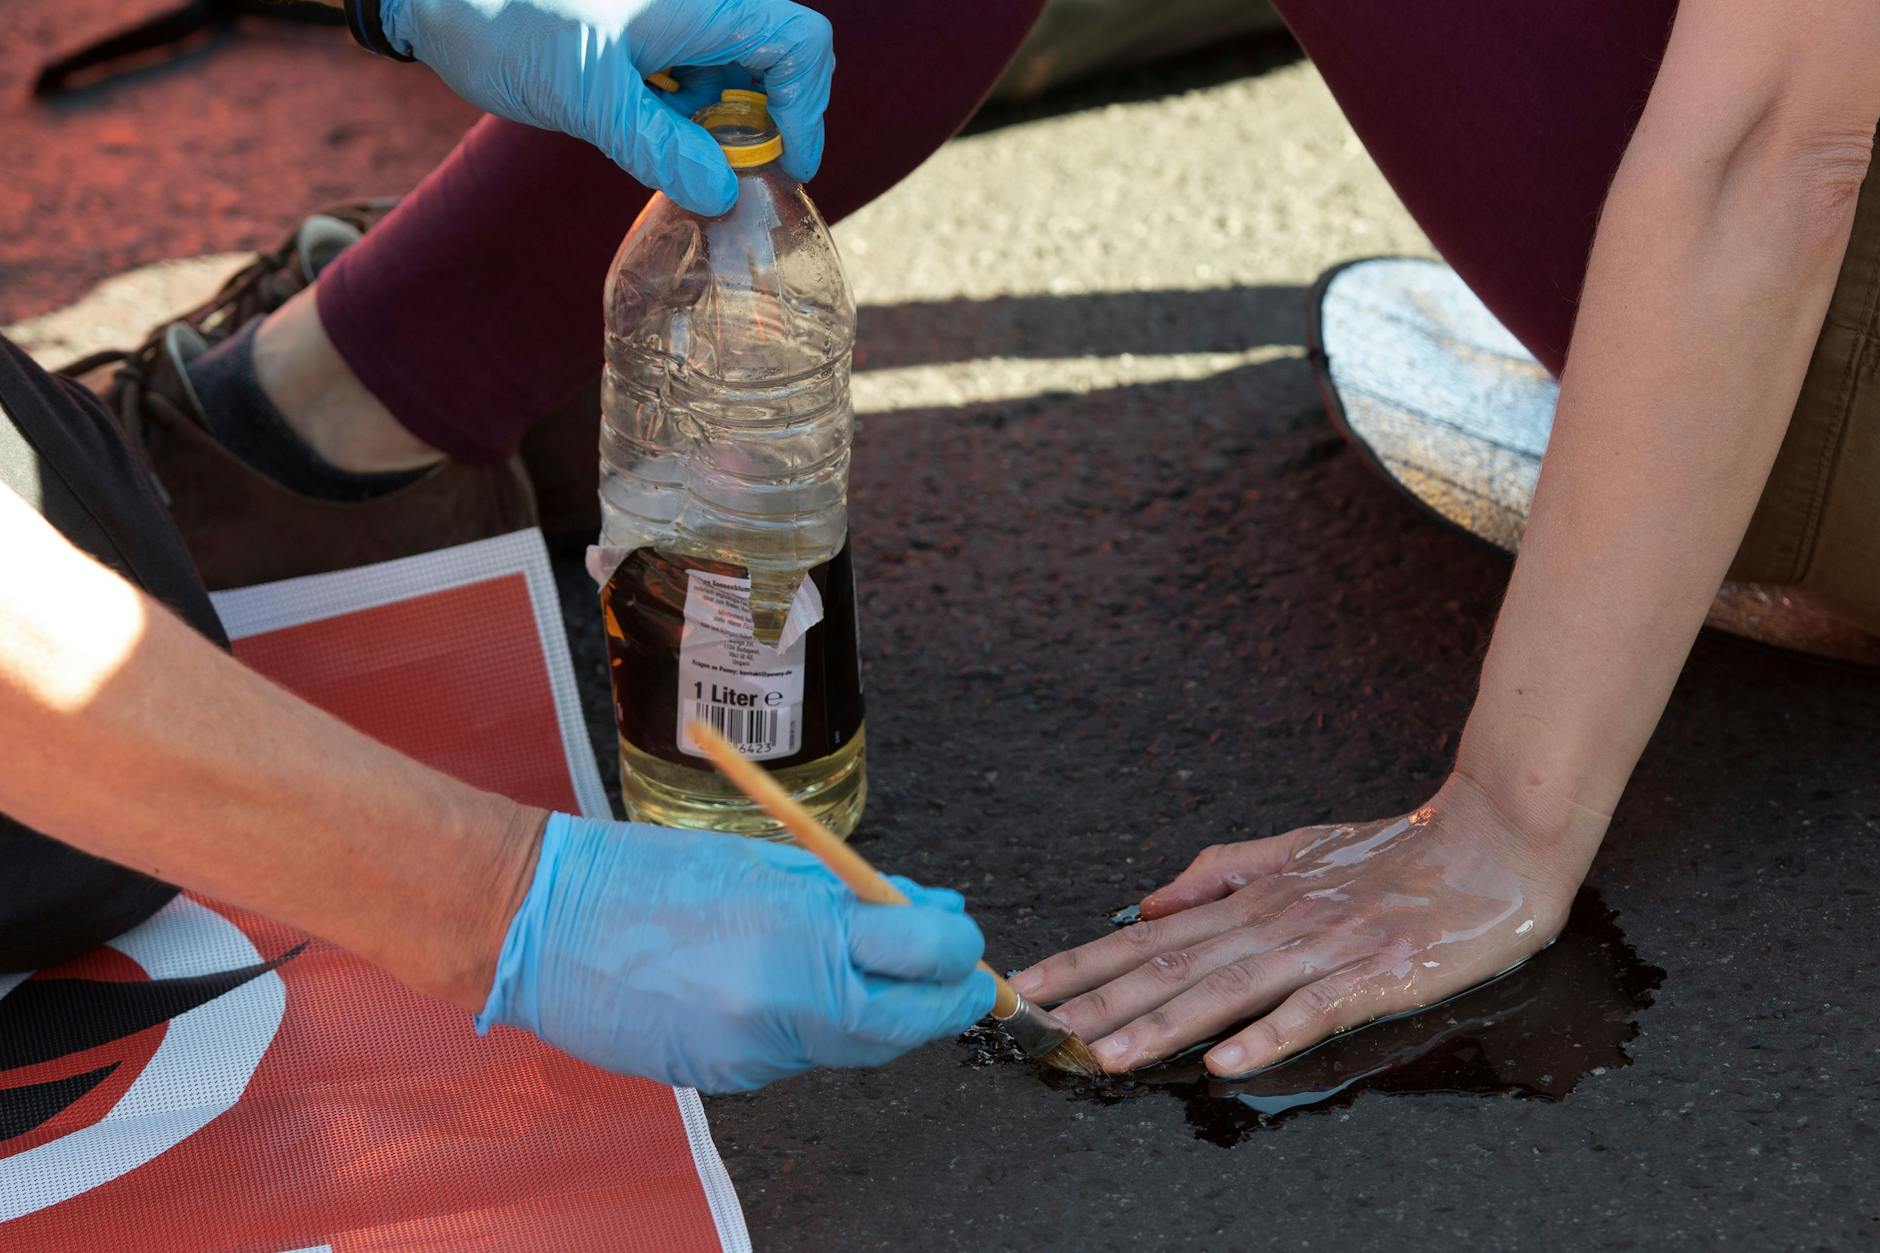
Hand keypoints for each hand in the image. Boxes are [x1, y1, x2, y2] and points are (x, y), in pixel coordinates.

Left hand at [380, 0, 833, 213]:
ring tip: (683, 164)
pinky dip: (688, 119)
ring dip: (722, 127)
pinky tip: (652, 142)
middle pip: (777, 59)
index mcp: (702, 2)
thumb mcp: (588, 93)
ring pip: (735, 74)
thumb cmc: (510, 22)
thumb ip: (660, 145)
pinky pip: (693, 80)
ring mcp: (671, 22)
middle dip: (765, 123)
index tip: (786, 166)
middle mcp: (697, 6)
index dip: (807, 108)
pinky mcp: (644, 41)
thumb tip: (723, 195)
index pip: (800, 44)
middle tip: (732, 176)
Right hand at [477, 813, 995, 1091]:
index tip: (963, 937)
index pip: (924, 959)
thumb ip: (853, 893)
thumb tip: (928, 911)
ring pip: (855, 1046)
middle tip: (952, 971)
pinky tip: (795, 987)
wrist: (541, 924)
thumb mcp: (766, 861)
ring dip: (880, 1010)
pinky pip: (800, 1056)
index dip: (958, 953)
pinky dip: (818, 1025)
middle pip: (904, 1024)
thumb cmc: (645, 874)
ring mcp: (753, 1053)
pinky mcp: (726, 1077)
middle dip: (938, 999)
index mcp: (798, 937)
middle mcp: (783, 1008)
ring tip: (873, 966)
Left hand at [1010, 775, 1591, 1076]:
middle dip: (1101, 1002)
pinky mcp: (1376, 974)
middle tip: (1040, 1028)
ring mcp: (1324, 949)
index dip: (1087, 962)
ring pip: (1227, 991)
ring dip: (1163, 1026)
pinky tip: (1228, 1063)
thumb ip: (1221, 871)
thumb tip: (1148, 901)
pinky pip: (1314, 1009)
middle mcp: (1274, 923)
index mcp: (1253, 899)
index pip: (1152, 937)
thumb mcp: (1297, 849)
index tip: (1030, 984)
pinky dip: (1269, 1035)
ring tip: (1108, 1054)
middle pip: (1173, 968)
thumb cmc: (1396, 851)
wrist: (1493, 840)